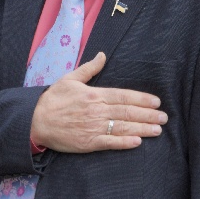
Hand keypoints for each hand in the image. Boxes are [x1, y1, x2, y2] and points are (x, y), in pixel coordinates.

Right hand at [30, 52, 166, 152]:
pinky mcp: (88, 143)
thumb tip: (102, 55)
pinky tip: (138, 142)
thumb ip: (89, 68)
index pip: (124, 95)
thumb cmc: (53, 99)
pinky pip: (110, 143)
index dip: (142, 99)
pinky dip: (124, 143)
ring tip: (157, 130)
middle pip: (128, 112)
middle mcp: (96, 110)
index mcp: (94, 94)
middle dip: (148, 115)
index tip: (156, 102)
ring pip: (123, 127)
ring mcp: (93, 127)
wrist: (35, 121)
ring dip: (142, 128)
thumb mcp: (70, 79)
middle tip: (164, 117)